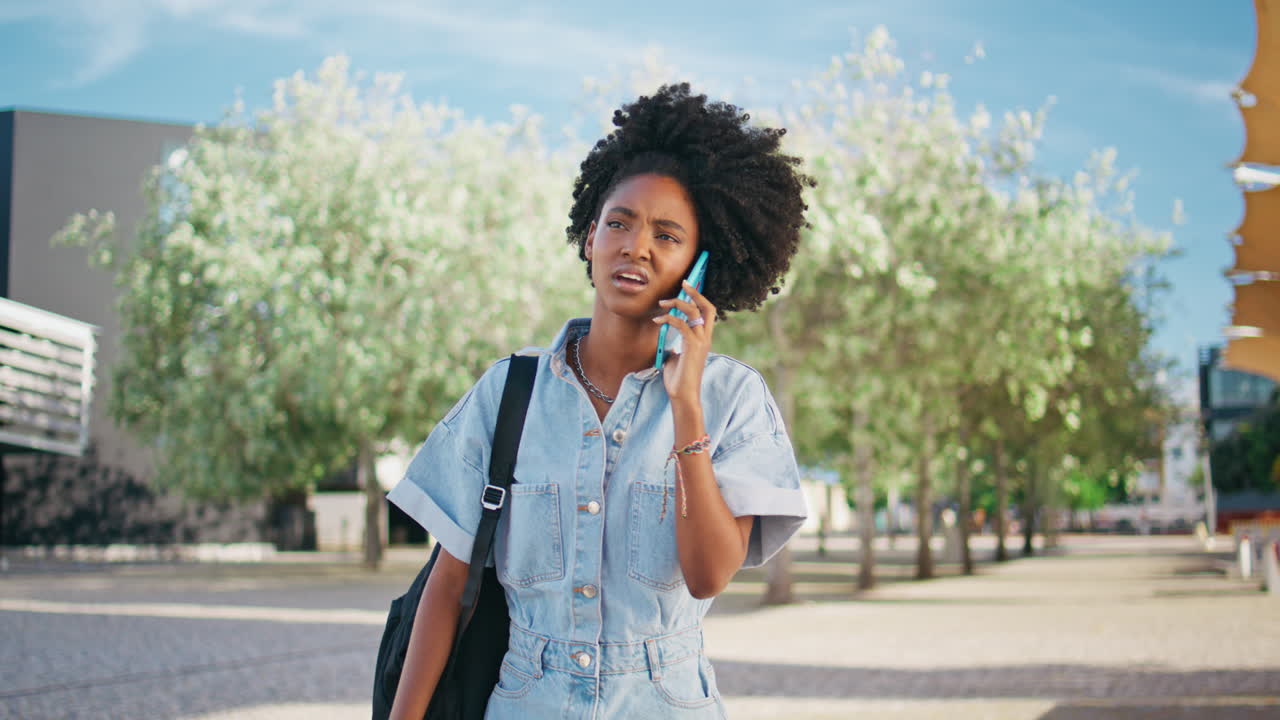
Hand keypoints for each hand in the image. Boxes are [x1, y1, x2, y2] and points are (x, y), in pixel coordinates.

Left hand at [653, 280, 715, 407]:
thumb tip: (665, 337)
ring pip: (694, 312)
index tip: (688, 286)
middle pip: (708, 307)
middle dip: (695, 292)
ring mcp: (701, 341)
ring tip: (662, 303)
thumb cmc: (678, 378)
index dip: (700, 297)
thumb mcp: (675, 357)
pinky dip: (668, 319)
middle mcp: (705, 337)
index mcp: (703, 339)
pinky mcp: (692, 346)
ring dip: (677, 303)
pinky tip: (657, 320)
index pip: (708, 312)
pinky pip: (681, 324)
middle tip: (683, 282)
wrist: (682, 395)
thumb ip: (674, 345)